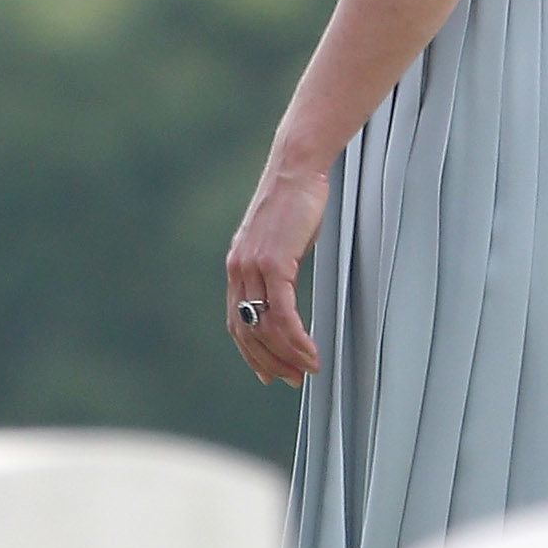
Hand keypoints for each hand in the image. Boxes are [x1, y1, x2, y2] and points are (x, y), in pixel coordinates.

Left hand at [226, 156, 328, 386]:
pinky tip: (311, 351)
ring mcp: (254, 268)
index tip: (268, 372)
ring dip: (287, 356)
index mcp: (237, 266)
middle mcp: (238, 271)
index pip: (236, 323)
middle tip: (292, 380)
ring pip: (265, 329)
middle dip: (270, 362)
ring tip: (308, 370)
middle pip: (247, 333)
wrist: (297, 167)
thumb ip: (277, 263)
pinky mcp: (274, 263)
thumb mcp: (281, 238)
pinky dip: (296, 338)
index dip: (252, 353)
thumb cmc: (296, 199)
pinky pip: (283, 314)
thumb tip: (285, 285)